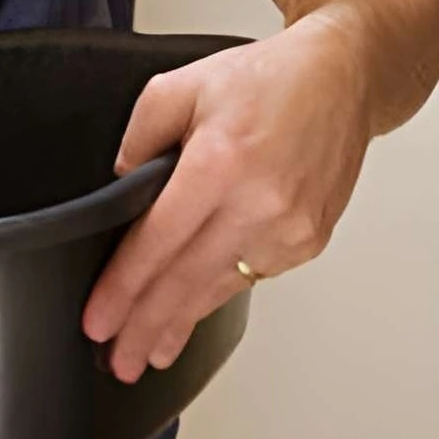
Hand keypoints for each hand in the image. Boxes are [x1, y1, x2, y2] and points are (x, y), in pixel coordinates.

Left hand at [80, 14, 371, 382]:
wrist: (340, 79)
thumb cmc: (267, 79)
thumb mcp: (181, 84)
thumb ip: (140, 135)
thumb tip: (120, 184)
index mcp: (222, 162)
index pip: (159, 241)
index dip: (124, 287)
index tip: (98, 318)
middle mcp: (260, 202)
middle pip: (188, 281)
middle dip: (145, 327)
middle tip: (116, 359)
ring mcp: (289, 229)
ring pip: (219, 288)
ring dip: (179, 324)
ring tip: (146, 352)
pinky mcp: (307, 242)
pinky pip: (250, 276)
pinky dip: (215, 295)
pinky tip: (192, 308)